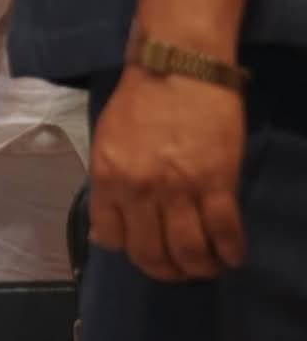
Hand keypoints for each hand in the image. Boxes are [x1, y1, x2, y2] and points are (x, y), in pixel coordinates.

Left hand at [90, 67, 245, 281]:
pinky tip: (233, 255)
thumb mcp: (107, 143)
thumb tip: (106, 229)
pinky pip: (224, 231)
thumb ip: (108, 186)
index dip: (130, 252)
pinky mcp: (217, 182)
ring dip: (200, 268)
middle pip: (151, 253)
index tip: (146, 252)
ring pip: (189, 251)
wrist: (179, 68)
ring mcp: (179, 189)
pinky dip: (230, 251)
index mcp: (107, 178)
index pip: (112, 238)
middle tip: (181, 270)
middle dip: (167, 272)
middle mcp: (139, 190)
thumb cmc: (140, 102)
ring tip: (208, 266)